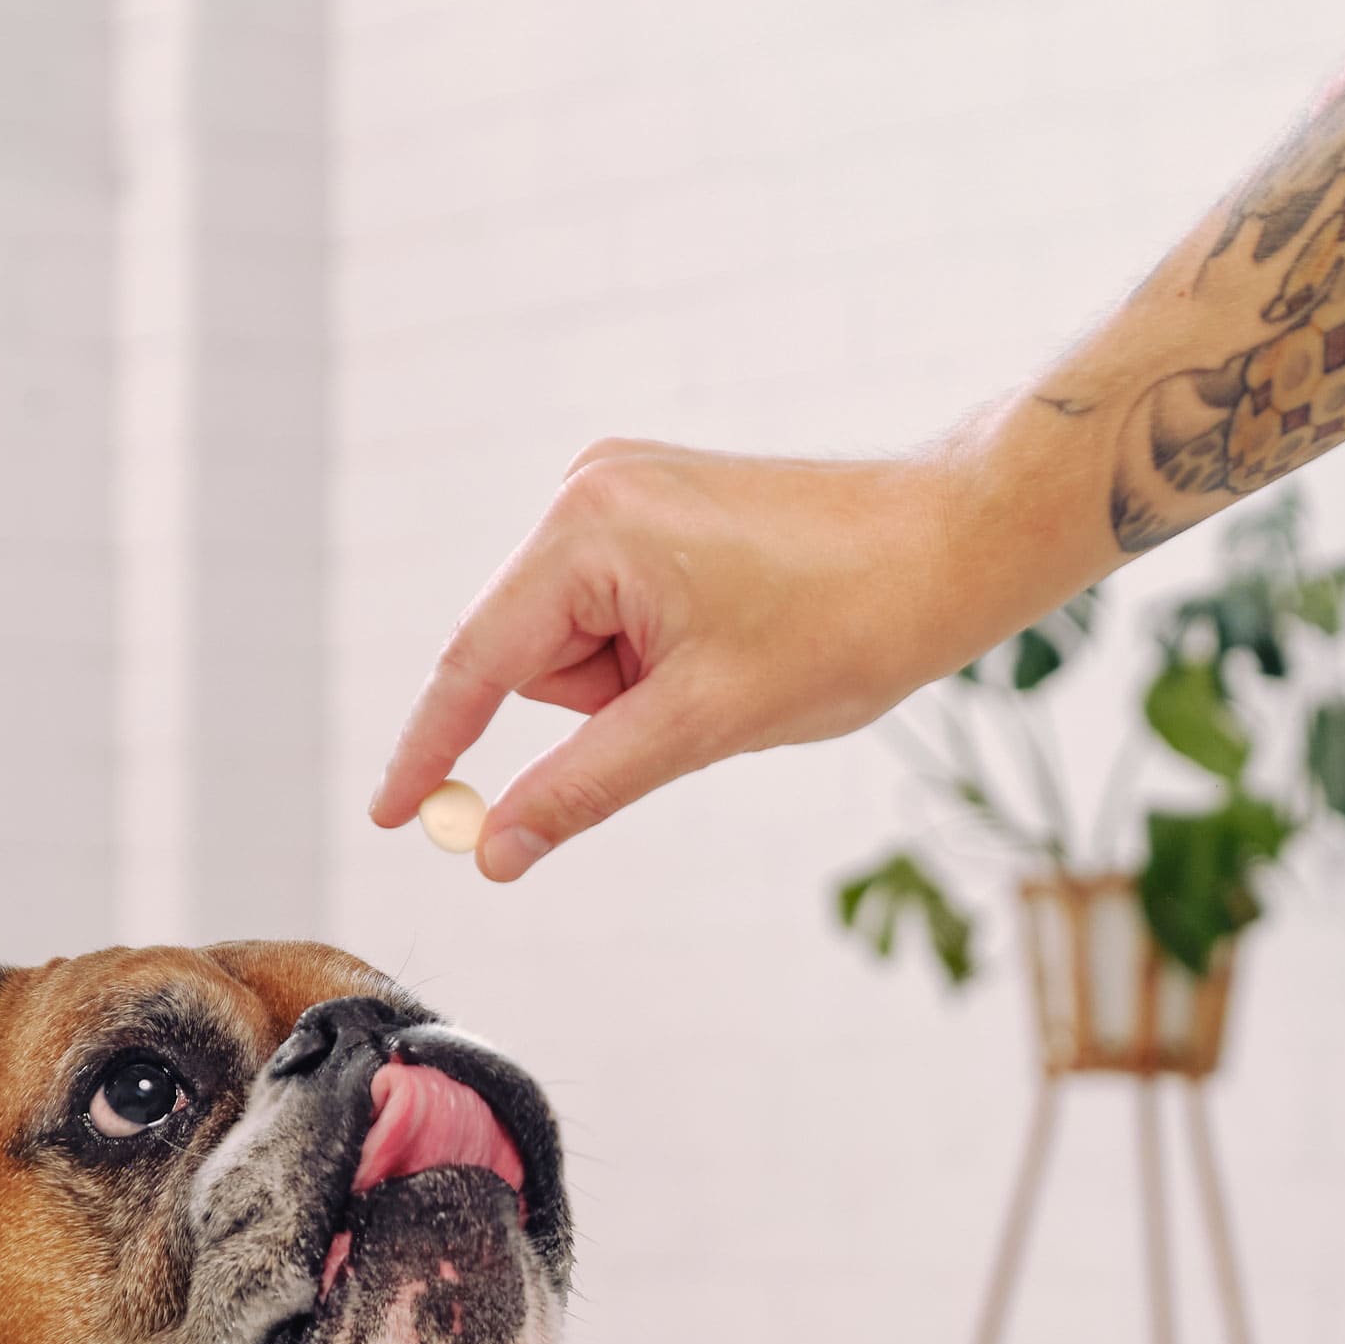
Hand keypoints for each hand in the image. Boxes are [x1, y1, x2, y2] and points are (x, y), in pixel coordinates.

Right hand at [371, 438, 996, 880]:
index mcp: (588, 529)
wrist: (954, 545)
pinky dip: (649, 657)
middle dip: (592, 709)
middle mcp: (589, 492)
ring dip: (628, 688)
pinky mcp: (656, 506)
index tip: (390, 816)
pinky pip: (609, 614)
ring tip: (725, 669)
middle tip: (690, 709)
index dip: (432, 751)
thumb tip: (494, 852)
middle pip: (525, 656)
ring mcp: (623, 491)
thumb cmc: (845, 621)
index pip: (474, 663)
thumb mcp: (698, 725)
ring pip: (570, 646)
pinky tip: (723, 645)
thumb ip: (578, 789)